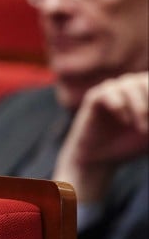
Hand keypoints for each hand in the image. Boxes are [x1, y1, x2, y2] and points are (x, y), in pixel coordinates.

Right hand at [54, 72, 148, 201]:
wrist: (100, 158)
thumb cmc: (129, 144)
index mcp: (144, 89)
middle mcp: (129, 85)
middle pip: (145, 80)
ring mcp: (111, 90)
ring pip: (128, 85)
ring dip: (140, 107)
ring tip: (142, 129)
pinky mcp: (94, 97)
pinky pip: (107, 93)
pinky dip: (119, 106)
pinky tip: (124, 122)